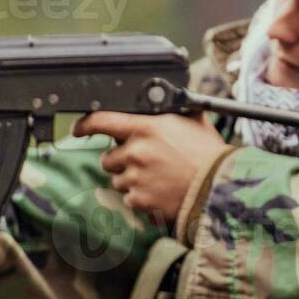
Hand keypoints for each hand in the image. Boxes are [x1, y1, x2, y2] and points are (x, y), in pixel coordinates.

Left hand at [74, 111, 229, 226]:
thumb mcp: (195, 121)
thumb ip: (174, 111)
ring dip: (132, 180)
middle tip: (148, 162)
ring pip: (118, 180)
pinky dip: (142, 198)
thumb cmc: (210, 154)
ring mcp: (134, 178)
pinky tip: (161, 192)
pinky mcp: (138, 200)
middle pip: (109, 157)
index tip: (78, 129)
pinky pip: (129, 199)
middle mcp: (135, 151)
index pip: (101, 120)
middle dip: (123, 161)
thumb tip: (170, 98)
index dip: (85, 124)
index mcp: (146, 128)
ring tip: (159, 179)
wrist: (220, 187)